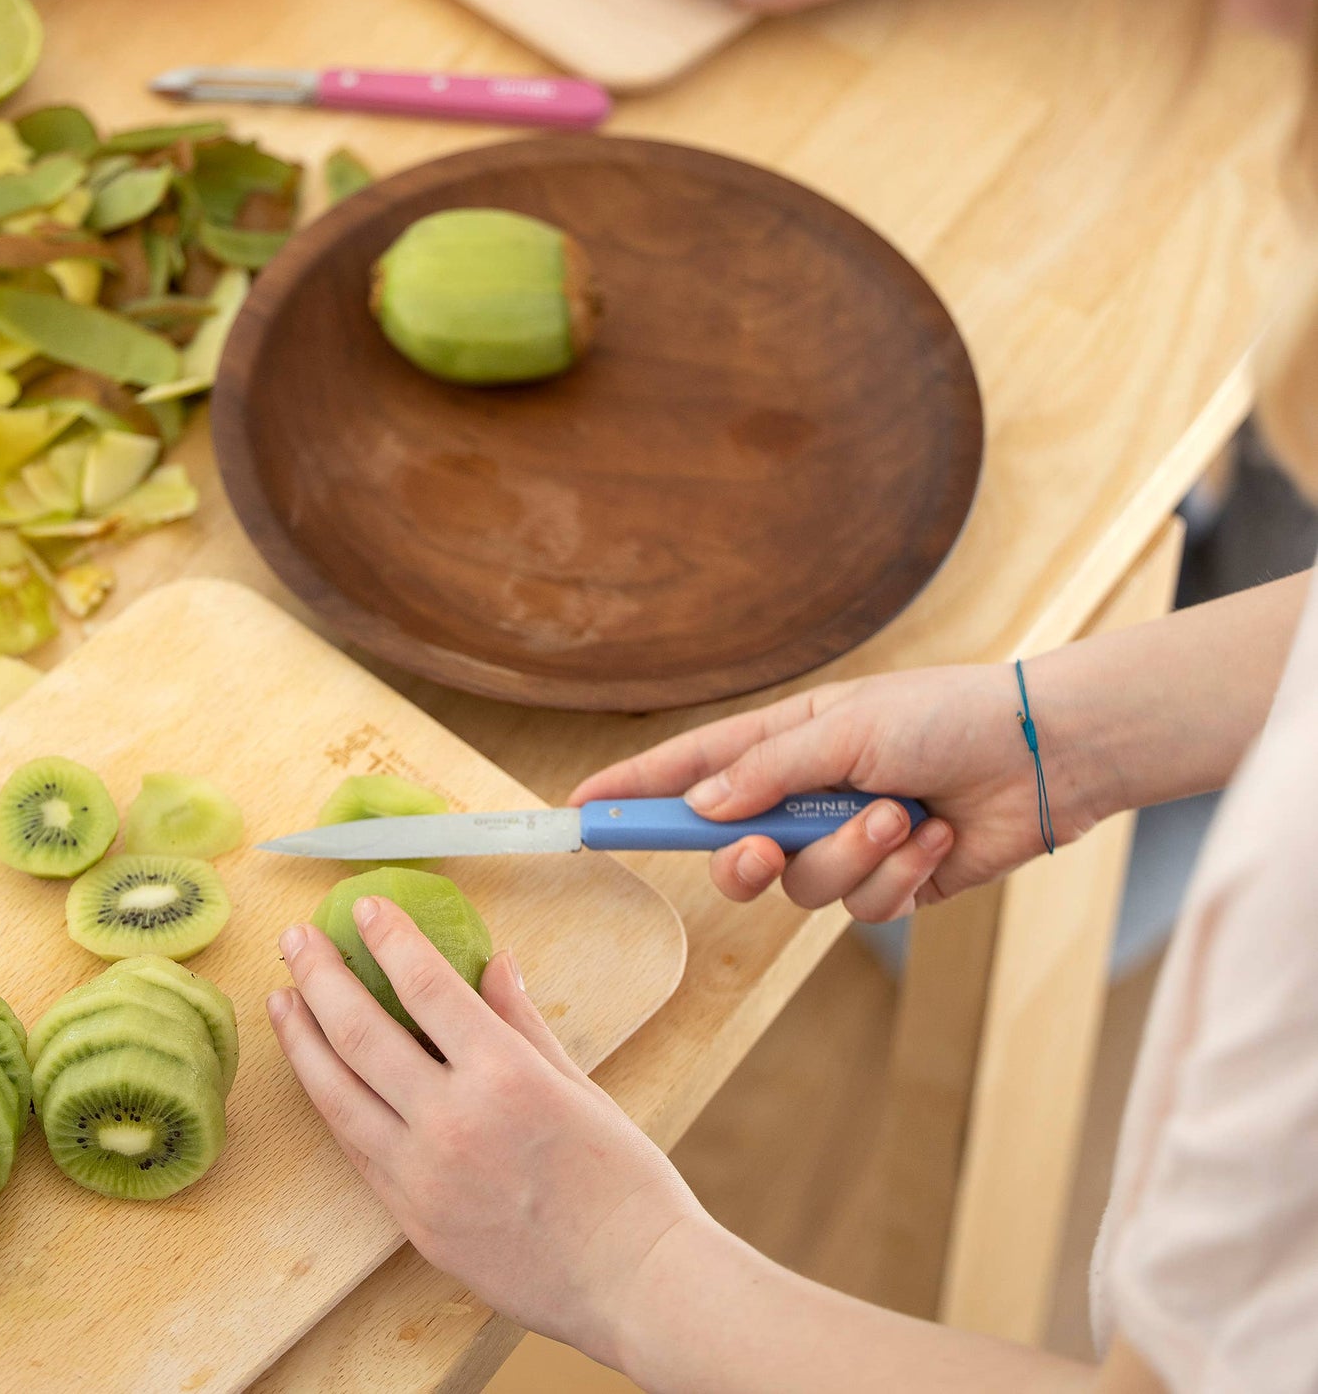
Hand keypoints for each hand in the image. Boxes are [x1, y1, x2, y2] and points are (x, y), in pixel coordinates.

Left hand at [268, 900, 708, 1369]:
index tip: (365, 906)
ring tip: (283, 1000)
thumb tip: (495, 965)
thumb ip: (523, 1021)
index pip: (426, 985)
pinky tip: (318, 1075)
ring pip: (337, 1095)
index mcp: (503, 1074)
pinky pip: (356, 1149)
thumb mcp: (579, 1083)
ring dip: (302, 1040)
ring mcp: (422, 1177)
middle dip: (320, 977)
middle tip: (296, 939)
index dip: (390, 938)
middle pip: (360, 1033)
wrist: (630, 1281)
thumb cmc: (621, 1181)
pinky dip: (330, 1103)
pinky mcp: (412, 1220)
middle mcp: (451, 1121)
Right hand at [571, 661, 1084, 918]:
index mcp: (786, 743)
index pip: (691, 771)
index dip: (635, 792)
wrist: (1043, 754)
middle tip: (760, 850)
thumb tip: (702, 808)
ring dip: (854, 856)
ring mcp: (848, 842)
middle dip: (745, 859)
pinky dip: (900, 876)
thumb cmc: (945, 715)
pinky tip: (937, 838)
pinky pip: (866, 907)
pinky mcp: (894, 883)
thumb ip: (768, 773)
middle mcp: (806, 796)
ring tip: (903, 814)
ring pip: (805, 888)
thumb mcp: (845, 728)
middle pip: (733, 852)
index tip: (580, 810)